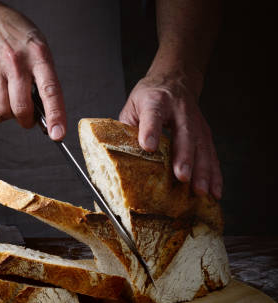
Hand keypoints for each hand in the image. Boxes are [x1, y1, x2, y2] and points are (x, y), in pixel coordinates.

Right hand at [0, 6, 65, 139]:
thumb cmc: (20, 41)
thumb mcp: (41, 53)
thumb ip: (45, 82)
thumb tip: (47, 117)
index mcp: (38, 56)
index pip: (50, 91)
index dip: (55, 115)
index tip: (58, 135)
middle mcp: (16, 63)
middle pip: (21, 107)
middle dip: (27, 121)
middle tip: (29, 119)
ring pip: (2, 110)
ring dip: (9, 117)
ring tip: (13, 107)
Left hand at [119, 73, 221, 198]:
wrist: (175, 80)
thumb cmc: (149, 97)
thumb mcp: (132, 107)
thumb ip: (128, 129)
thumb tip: (120, 158)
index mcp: (155, 102)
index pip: (153, 116)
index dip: (151, 131)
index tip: (148, 146)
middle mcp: (179, 111)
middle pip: (184, 134)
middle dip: (184, 157)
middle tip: (182, 177)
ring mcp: (196, 122)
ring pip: (202, 147)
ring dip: (203, 171)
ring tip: (200, 191)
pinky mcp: (205, 133)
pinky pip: (211, 155)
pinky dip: (214, 174)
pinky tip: (214, 191)